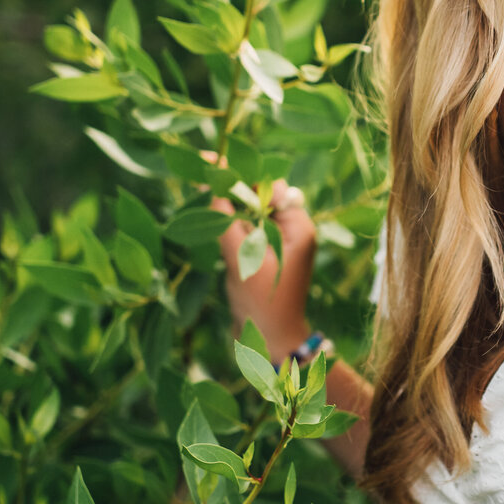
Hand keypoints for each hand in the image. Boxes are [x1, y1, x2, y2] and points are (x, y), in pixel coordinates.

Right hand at [211, 173, 316, 362]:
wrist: (272, 342)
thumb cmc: (261, 303)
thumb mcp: (241, 260)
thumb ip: (227, 223)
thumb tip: (215, 188)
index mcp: (299, 227)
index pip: (271, 188)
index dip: (243, 174)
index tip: (214, 162)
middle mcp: (294, 231)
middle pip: (262, 196)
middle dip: (235, 188)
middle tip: (205, 174)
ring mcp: (282, 244)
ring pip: (253, 212)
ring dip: (232, 206)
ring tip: (208, 198)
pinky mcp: (268, 255)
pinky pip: (250, 229)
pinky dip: (233, 224)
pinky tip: (215, 221)